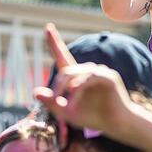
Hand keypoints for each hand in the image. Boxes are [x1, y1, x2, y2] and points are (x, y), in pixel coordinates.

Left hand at [34, 24, 134, 146]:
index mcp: (77, 78)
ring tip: (66, 106)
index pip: (63, 56)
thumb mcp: (67, 113)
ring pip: (77, 74)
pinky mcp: (109, 77)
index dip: (54, 42)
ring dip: (67, 88)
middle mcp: (88, 71)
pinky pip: (90, 77)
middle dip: (57, 86)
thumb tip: (35, 91)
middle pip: (66, 71)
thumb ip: (52, 103)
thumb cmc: (93, 117)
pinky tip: (74, 92)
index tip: (47, 27)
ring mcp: (100, 72)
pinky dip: (80, 86)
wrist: (116, 124)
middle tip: (55, 103)